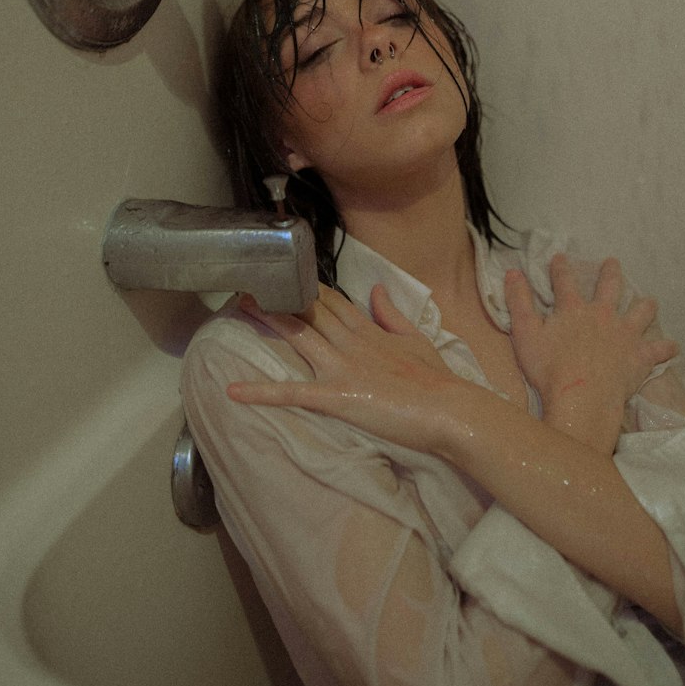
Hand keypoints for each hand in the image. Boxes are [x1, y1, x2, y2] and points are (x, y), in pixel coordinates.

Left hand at [225, 283, 479, 455]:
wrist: (451, 409)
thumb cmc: (437, 380)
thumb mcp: (416, 339)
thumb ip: (391, 314)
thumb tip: (376, 289)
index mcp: (369, 330)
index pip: (331, 301)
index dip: (305, 288)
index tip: (285, 276)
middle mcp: (351, 341)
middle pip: (309, 310)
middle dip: (279, 295)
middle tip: (250, 280)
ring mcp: (343, 367)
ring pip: (299, 336)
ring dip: (268, 320)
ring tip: (239, 306)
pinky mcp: (339, 396)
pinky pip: (294, 393)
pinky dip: (262, 392)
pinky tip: (234, 392)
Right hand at [505, 255, 678, 434]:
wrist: (581, 398)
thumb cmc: (549, 369)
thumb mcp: (524, 334)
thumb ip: (519, 302)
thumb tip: (513, 273)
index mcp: (573, 309)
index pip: (564, 281)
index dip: (560, 268)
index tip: (559, 257)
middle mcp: (602, 315)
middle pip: (609, 287)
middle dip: (610, 273)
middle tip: (613, 262)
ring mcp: (625, 334)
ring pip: (640, 312)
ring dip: (645, 305)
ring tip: (649, 301)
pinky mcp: (639, 357)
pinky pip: (658, 350)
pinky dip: (666, 348)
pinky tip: (673, 346)